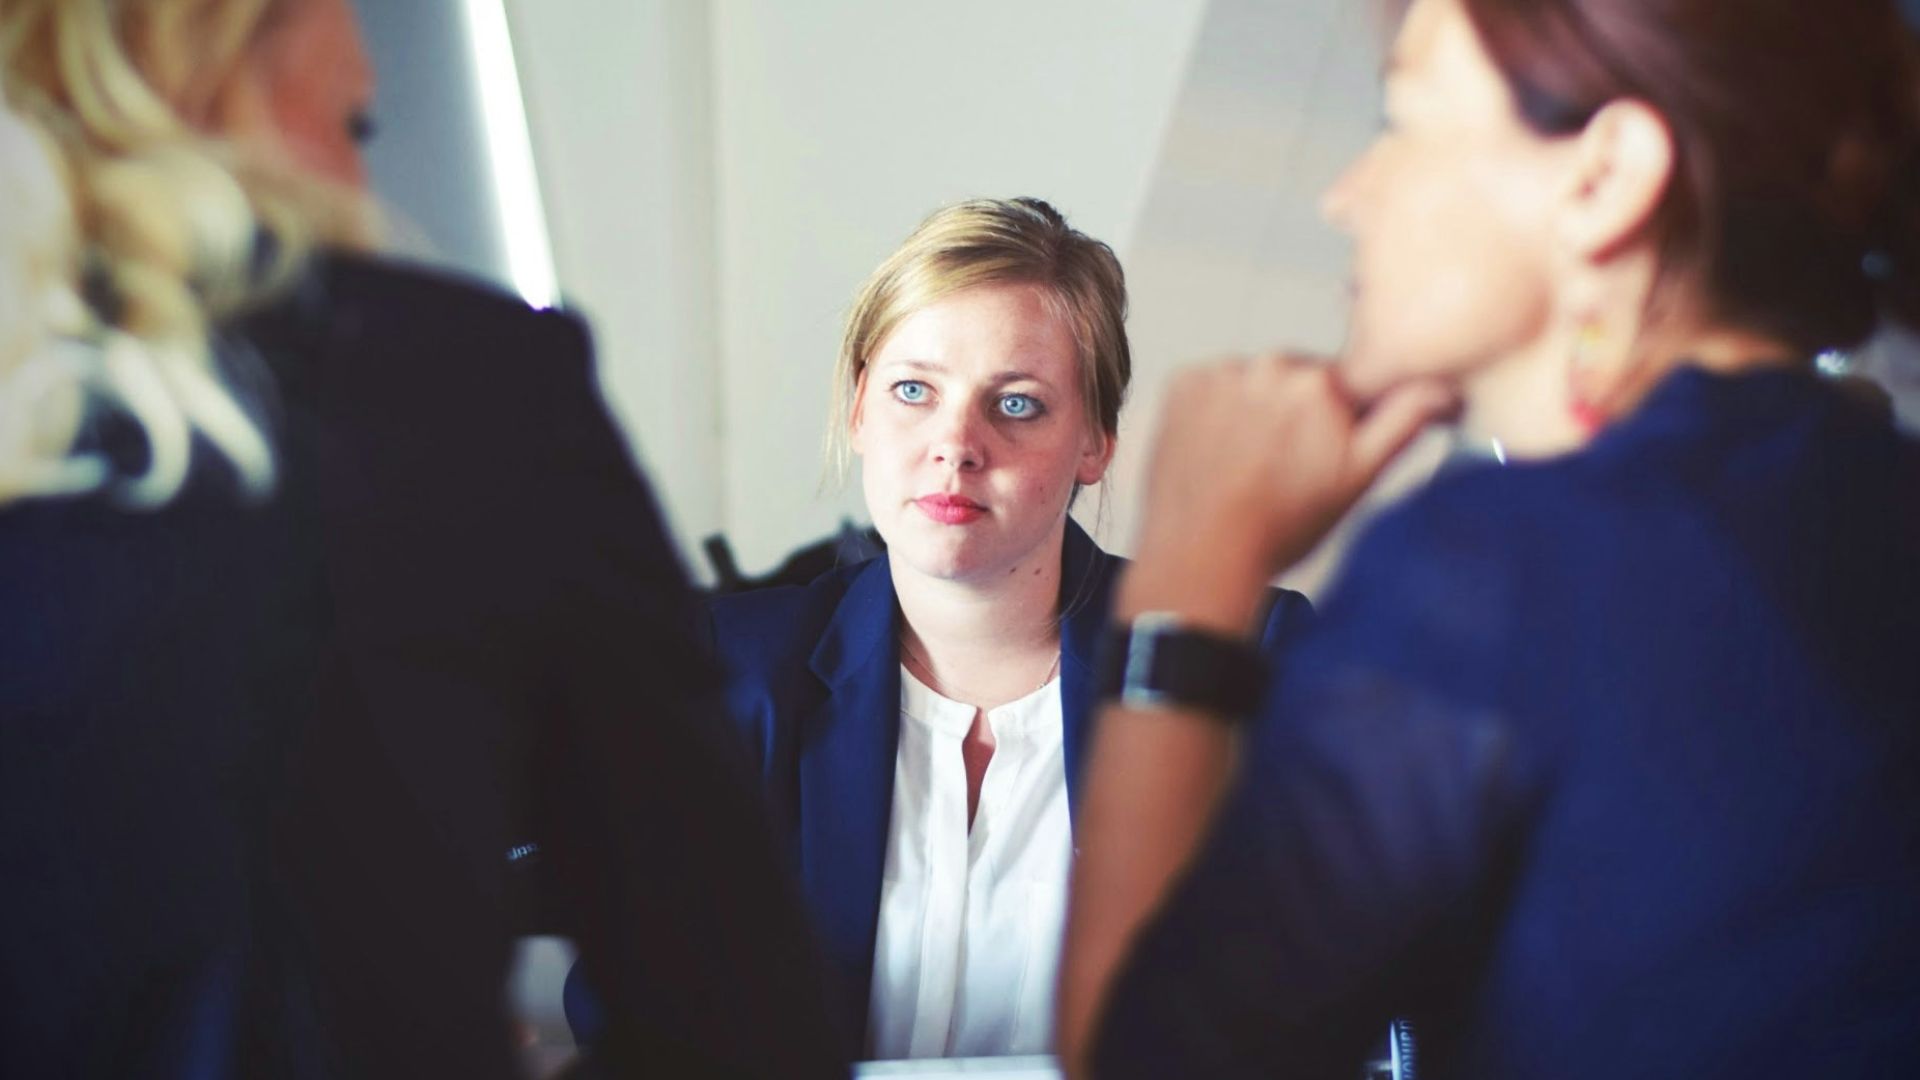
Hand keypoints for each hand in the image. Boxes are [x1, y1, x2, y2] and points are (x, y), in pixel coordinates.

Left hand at [1123, 355, 1454, 630]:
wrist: (1202, 554)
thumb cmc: (1279, 527)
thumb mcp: (1358, 478)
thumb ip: (1403, 421)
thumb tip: (1442, 387)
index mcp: (1321, 382)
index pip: (1344, 384)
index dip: (1337, 419)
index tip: (1322, 449)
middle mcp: (1269, 365)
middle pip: (1296, 379)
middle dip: (1295, 413)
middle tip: (1283, 466)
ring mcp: (1220, 373)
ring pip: (1253, 382)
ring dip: (1254, 410)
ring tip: (1247, 464)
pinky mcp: (1182, 384)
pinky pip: (1211, 386)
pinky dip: (1214, 411)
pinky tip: (1218, 452)